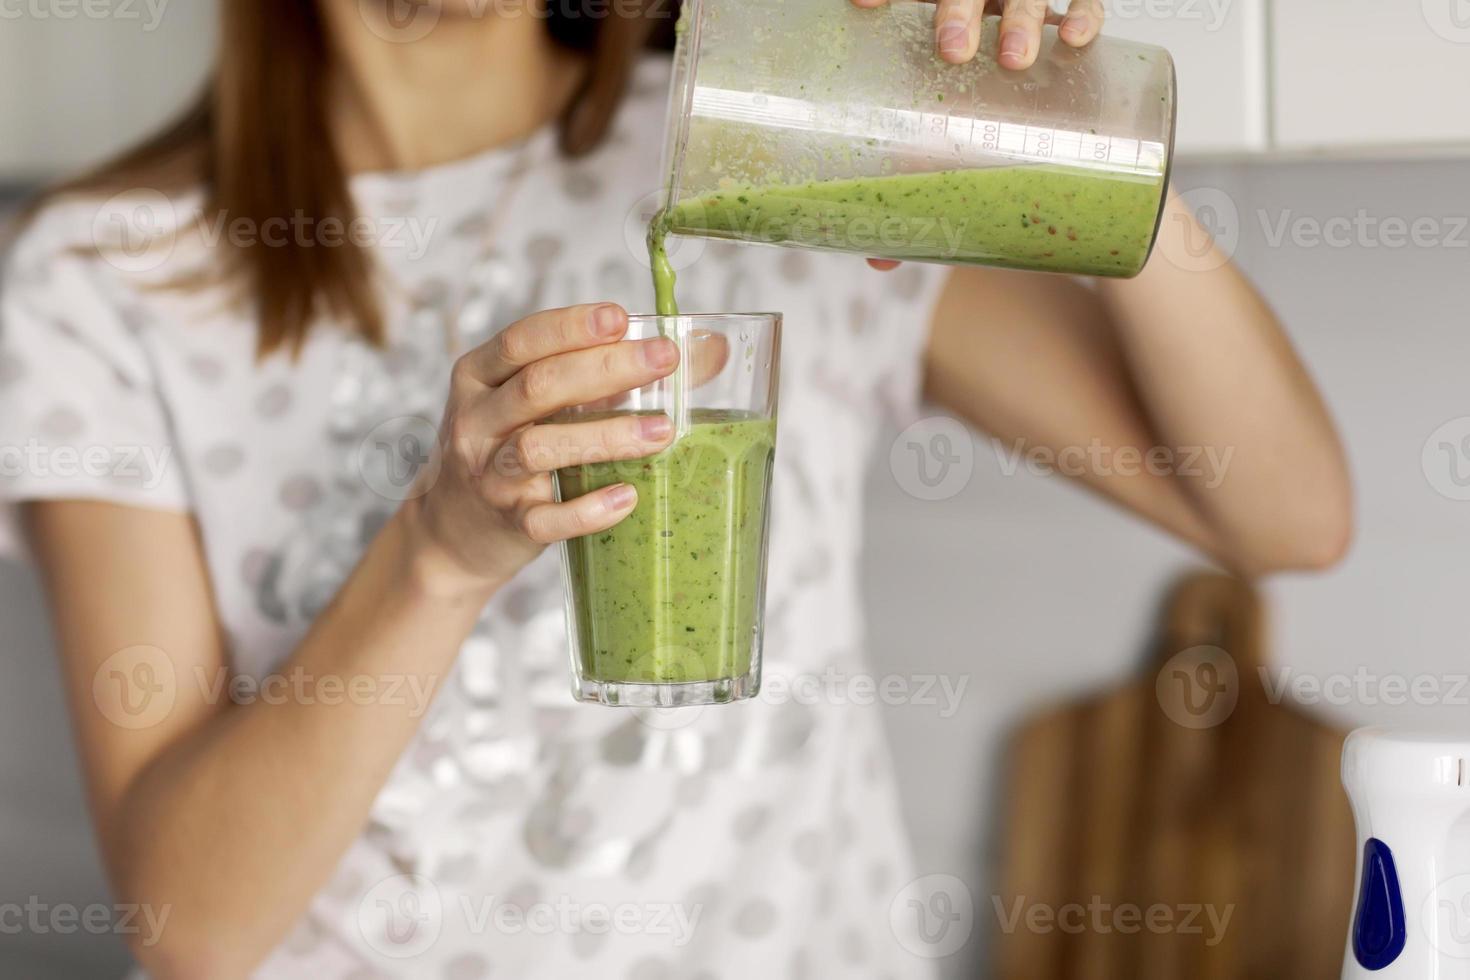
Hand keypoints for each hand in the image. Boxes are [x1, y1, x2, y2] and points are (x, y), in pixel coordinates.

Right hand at [404, 303, 678, 591]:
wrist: (455, 532)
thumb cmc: (513, 450)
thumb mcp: (541, 404)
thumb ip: (607, 375)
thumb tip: (708, 349)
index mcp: (480, 377)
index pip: (521, 340)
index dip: (571, 326)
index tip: (622, 317)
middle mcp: (477, 421)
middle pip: (538, 387)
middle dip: (605, 369)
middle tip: (664, 360)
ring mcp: (489, 474)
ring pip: (540, 448)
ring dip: (605, 435)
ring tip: (663, 430)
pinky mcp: (508, 523)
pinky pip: (546, 518)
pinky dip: (588, 509)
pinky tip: (628, 497)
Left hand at [854, 0, 1105, 271]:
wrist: (1048, 140)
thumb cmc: (977, 136)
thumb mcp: (944, 156)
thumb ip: (913, 194)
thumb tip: (879, 258)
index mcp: (930, 23)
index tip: (861, 5)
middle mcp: (978, 8)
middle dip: (958, 11)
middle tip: (953, 51)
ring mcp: (1025, 9)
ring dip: (1022, 19)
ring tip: (1017, 59)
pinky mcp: (1075, 22)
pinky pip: (1088, 1)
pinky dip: (1086, 14)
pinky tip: (1077, 37)